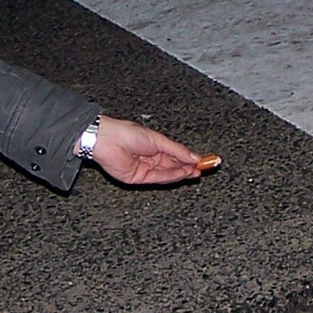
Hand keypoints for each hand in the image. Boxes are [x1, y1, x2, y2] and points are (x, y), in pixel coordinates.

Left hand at [87, 116, 206, 184]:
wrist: (108, 140)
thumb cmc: (128, 133)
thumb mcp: (159, 140)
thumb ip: (177, 150)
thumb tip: (195, 156)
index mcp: (155, 146)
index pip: (176, 155)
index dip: (190, 159)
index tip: (203, 161)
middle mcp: (151, 159)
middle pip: (174, 166)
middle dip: (189, 168)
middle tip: (204, 168)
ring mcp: (145, 169)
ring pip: (168, 174)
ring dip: (182, 173)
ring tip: (195, 171)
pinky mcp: (139, 178)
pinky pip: (158, 178)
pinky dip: (171, 176)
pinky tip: (182, 173)